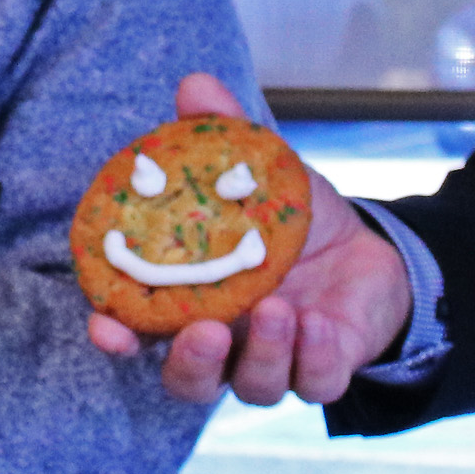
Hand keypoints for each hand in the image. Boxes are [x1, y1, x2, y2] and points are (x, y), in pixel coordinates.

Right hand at [88, 73, 414, 408]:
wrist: (369, 250)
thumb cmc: (293, 221)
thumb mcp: (262, 173)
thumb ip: (224, 137)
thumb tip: (194, 86)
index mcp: (191, 303)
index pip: (138, 330)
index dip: (115, 334)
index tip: (105, 326)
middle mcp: (225, 343)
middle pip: (187, 380)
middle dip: (190, 363)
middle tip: (203, 331)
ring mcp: (273, 361)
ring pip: (252, 387)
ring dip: (261, 355)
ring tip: (278, 309)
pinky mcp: (324, 369)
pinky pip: (313, 382)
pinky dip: (312, 359)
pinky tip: (318, 325)